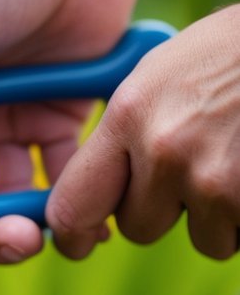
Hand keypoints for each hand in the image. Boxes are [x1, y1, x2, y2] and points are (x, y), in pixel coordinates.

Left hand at [48, 6, 239, 259]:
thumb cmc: (235, 51)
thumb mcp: (162, 73)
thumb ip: (125, 133)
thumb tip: (97, 193)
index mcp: (129, 116)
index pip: (72, 206)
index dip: (73, 234)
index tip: (78, 243)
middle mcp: (166, 151)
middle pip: (140, 228)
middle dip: (166, 211)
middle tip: (199, 169)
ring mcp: (219, 179)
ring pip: (206, 239)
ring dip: (223, 216)